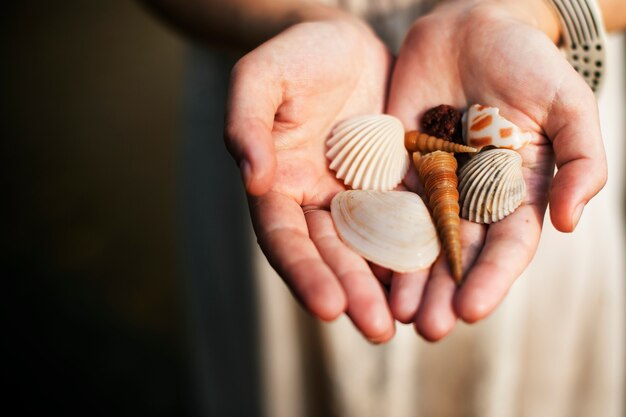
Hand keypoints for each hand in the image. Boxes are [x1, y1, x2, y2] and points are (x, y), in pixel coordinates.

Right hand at [225, 12, 399, 341]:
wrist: (348, 43)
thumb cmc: (298, 56)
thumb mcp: (261, 77)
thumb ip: (246, 121)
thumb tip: (251, 176)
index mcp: (278, 185)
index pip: (284, 238)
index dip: (304, 272)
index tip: (328, 306)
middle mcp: (316, 202)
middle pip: (332, 255)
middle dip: (352, 292)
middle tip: (378, 329)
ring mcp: (357, 197)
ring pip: (372, 248)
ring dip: (390, 286)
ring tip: (415, 320)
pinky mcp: (395, 186)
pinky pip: (409, 221)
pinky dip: (421, 250)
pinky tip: (440, 275)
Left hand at [386, 0, 606, 339]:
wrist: (473, 29)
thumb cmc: (528, 64)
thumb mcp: (568, 106)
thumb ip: (580, 160)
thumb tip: (569, 222)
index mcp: (516, 192)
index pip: (506, 247)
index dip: (491, 279)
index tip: (472, 310)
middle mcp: (473, 197)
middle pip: (459, 254)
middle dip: (444, 293)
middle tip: (426, 328)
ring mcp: (433, 184)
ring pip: (419, 239)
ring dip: (408, 278)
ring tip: (394, 312)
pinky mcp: (397, 166)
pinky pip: (384, 204)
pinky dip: (376, 234)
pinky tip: (365, 263)